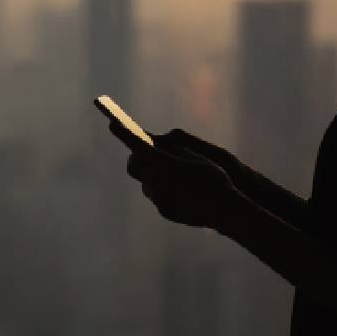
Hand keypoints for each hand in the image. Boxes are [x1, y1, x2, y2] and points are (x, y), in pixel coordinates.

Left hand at [110, 123, 239, 228]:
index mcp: (163, 163)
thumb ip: (171, 148)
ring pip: (145, 182)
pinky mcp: (163, 210)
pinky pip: (157, 196)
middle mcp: (155, 181)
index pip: (137, 144)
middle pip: (133, 166)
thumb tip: (154, 144)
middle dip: (137, 158)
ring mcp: (158, 198)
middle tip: (145, 152)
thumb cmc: (213, 176)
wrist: (224, 209)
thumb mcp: (195, 154)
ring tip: (173, 174)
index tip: (112, 124)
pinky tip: (182, 190)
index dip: (123, 133)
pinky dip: (163, 190)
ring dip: (153, 175)